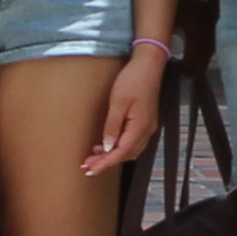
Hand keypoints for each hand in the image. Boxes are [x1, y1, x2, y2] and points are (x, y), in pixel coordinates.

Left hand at [84, 49, 161, 175]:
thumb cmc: (133, 79)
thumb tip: (106, 147)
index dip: (105, 163)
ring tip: (94, 156)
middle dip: (106, 162)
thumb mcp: (118, 102)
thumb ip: (112, 126)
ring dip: (113, 155)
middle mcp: (146, 131)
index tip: (90, 170)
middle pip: (126, 155)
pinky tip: (108, 144)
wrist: (149, 65)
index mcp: (140, 127)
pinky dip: (120, 147)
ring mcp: (148, 127)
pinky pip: (132, 141)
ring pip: (130, 150)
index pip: (121, 153)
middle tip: (87, 165)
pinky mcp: (145, 121)